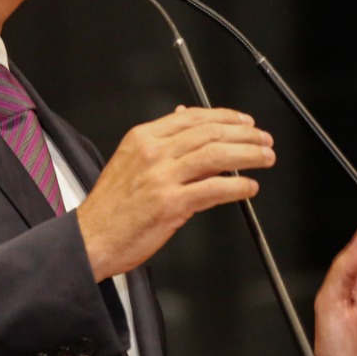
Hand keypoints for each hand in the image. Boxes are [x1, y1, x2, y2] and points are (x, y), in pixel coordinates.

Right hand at [77, 106, 273, 281]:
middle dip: (244, 135)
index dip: (225, 117)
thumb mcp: (130, 161)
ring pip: (217, 155)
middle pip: (210, 133)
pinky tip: (248, 187)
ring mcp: (162, 177)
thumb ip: (159, 141)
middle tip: (263, 140)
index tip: (244, 123)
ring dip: (248, 155)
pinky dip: (237, 186)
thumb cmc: (111, 206)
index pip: (192, 117)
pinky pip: (214, 189)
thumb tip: (184, 117)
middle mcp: (153, 153)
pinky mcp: (171, 204)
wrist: (92, 238)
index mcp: (142, 138)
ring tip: (264, 158)